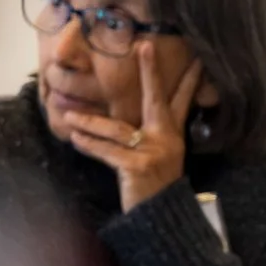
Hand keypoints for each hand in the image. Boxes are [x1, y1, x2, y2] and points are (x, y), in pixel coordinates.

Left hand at [52, 39, 202, 211]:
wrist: (161, 219)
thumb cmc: (155, 186)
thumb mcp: (161, 157)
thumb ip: (150, 135)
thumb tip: (131, 118)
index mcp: (173, 134)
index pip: (182, 100)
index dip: (189, 79)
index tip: (195, 57)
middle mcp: (166, 138)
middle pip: (156, 99)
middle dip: (150, 71)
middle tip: (145, 46)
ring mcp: (153, 152)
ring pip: (117, 129)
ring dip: (90, 122)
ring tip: (69, 115)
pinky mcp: (137, 167)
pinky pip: (108, 152)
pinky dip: (90, 145)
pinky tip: (75, 138)